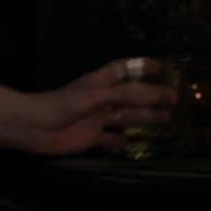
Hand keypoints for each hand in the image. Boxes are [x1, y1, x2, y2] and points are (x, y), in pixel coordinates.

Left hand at [32, 57, 177, 155]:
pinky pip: (111, 139)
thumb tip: (153, 94)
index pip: (124, 69)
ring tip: (167, 120)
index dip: (142, 66)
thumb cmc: (63, 105)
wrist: (34, 127)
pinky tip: (135, 144)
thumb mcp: (95, 96)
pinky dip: (122, 141)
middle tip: (175, 100)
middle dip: (152, 97)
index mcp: (100, 83)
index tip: (164, 68)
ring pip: (126, 117)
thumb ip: (124, 95)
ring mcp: (96, 119)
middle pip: (131, 96)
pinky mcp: (90, 138)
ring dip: (145, 118)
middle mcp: (101, 99)